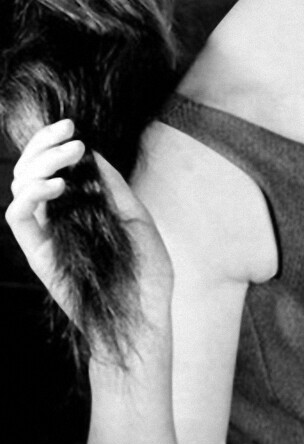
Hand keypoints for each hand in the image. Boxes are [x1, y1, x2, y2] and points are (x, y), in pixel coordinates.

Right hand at [5, 119, 173, 330]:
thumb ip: (114, 189)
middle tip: (68, 133)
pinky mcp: (37, 253)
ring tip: (68, 159)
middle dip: (43, 143)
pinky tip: (55, 185)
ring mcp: (45, 234)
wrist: (144, 317)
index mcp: (80, 206)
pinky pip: (16, 217)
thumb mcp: (138, 219)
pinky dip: (29, 193)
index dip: (53, 141)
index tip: (71, 126)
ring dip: (39, 162)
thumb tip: (95, 156)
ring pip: (18, 186)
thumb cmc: (147, 273)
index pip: (53, 165)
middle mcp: (58, 216)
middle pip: (29, 169)